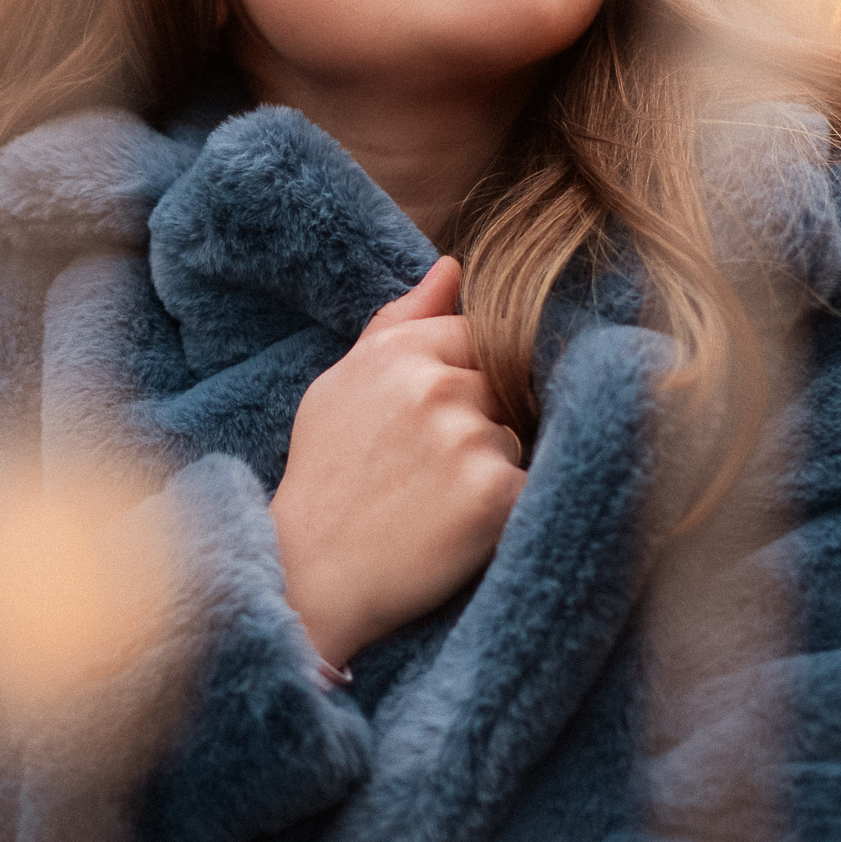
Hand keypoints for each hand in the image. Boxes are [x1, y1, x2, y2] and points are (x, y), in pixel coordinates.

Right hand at [268, 256, 525, 669]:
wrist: (310, 575)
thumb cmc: (326, 476)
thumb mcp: (342, 384)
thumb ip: (400, 320)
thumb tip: (454, 266)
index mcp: (399, 352)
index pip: (478, 336)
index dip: (465, 380)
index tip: (436, 421)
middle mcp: (436, 387)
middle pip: (502, 387)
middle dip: (480, 422)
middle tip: (428, 470)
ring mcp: (468, 440)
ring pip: (515, 438)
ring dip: (491, 467)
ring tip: (435, 503)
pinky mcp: (495, 496)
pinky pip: (530, 485)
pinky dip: (505, 510)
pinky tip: (458, 529)